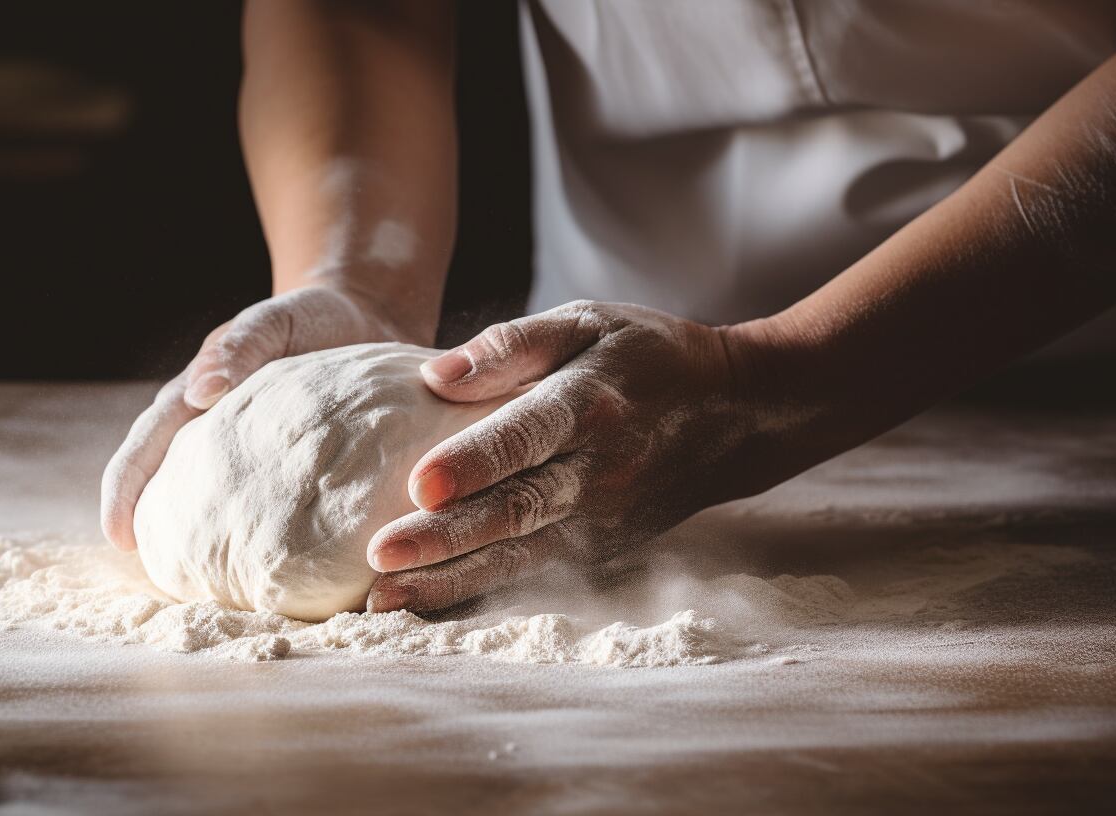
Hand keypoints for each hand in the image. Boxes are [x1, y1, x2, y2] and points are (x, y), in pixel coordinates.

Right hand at [101, 284, 425, 550]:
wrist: (364, 319)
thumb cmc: (311, 318)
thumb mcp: (275, 320)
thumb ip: (241, 345)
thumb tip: (199, 391)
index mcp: (198, 398)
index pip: (146, 447)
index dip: (125, 492)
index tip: (119, 535)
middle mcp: (214, 433)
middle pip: (168, 486)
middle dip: (152, 529)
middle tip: (151, 577)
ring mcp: (251, 456)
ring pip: (215, 505)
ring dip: (201, 543)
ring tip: (203, 588)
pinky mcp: (294, 472)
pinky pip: (272, 511)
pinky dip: (262, 540)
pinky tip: (277, 575)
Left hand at [365, 300, 766, 612]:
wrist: (735, 413)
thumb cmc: (646, 356)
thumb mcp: (588, 321)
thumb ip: (512, 344)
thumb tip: (436, 376)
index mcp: (591, 404)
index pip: (526, 437)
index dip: (474, 462)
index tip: (418, 484)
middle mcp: (599, 471)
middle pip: (515, 509)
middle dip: (444, 537)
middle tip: (380, 555)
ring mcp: (603, 519)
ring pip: (518, 555)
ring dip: (449, 580)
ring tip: (384, 598)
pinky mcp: (601, 549)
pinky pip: (532, 575)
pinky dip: (477, 593)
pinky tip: (425, 604)